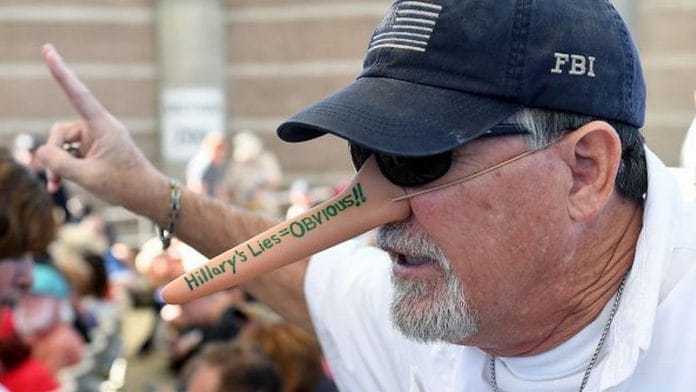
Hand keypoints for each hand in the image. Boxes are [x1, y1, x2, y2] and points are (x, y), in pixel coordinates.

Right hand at [36, 44, 166, 211]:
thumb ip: (60, 164)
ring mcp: (97, 138)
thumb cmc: (125, 185)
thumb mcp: (87, 177)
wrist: (148, 196)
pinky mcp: (96, 149)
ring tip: (54, 186)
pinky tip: (57, 185)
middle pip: (61, 132)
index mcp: (103, 126)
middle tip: (52, 180)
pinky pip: (72, 153)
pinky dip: (65, 167)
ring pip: (64, 145)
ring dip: (57, 165)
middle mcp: (99, 127)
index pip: (78, 94)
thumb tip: (40, 152)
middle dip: (53, 155)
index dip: (61, 72)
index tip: (48, 50)